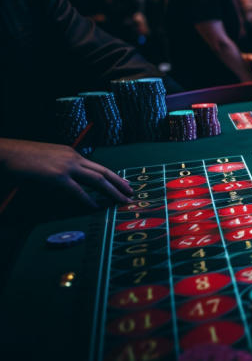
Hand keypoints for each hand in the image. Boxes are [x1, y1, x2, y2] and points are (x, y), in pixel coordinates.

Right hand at [0, 138, 132, 207]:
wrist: (5, 153)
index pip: (98, 166)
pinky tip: (96, 207)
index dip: (113, 176)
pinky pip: (78, 191)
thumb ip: (61, 169)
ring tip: (121, 202)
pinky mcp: (57, 176)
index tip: (124, 184)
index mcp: (71, 153)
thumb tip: (70, 182)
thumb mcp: (47, 160)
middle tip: (131, 194)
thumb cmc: (22, 159)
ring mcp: (66, 166)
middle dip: (119, 184)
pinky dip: (88, 200)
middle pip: (103, 172)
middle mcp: (73, 157)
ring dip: (112, 192)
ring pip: (97, 180)